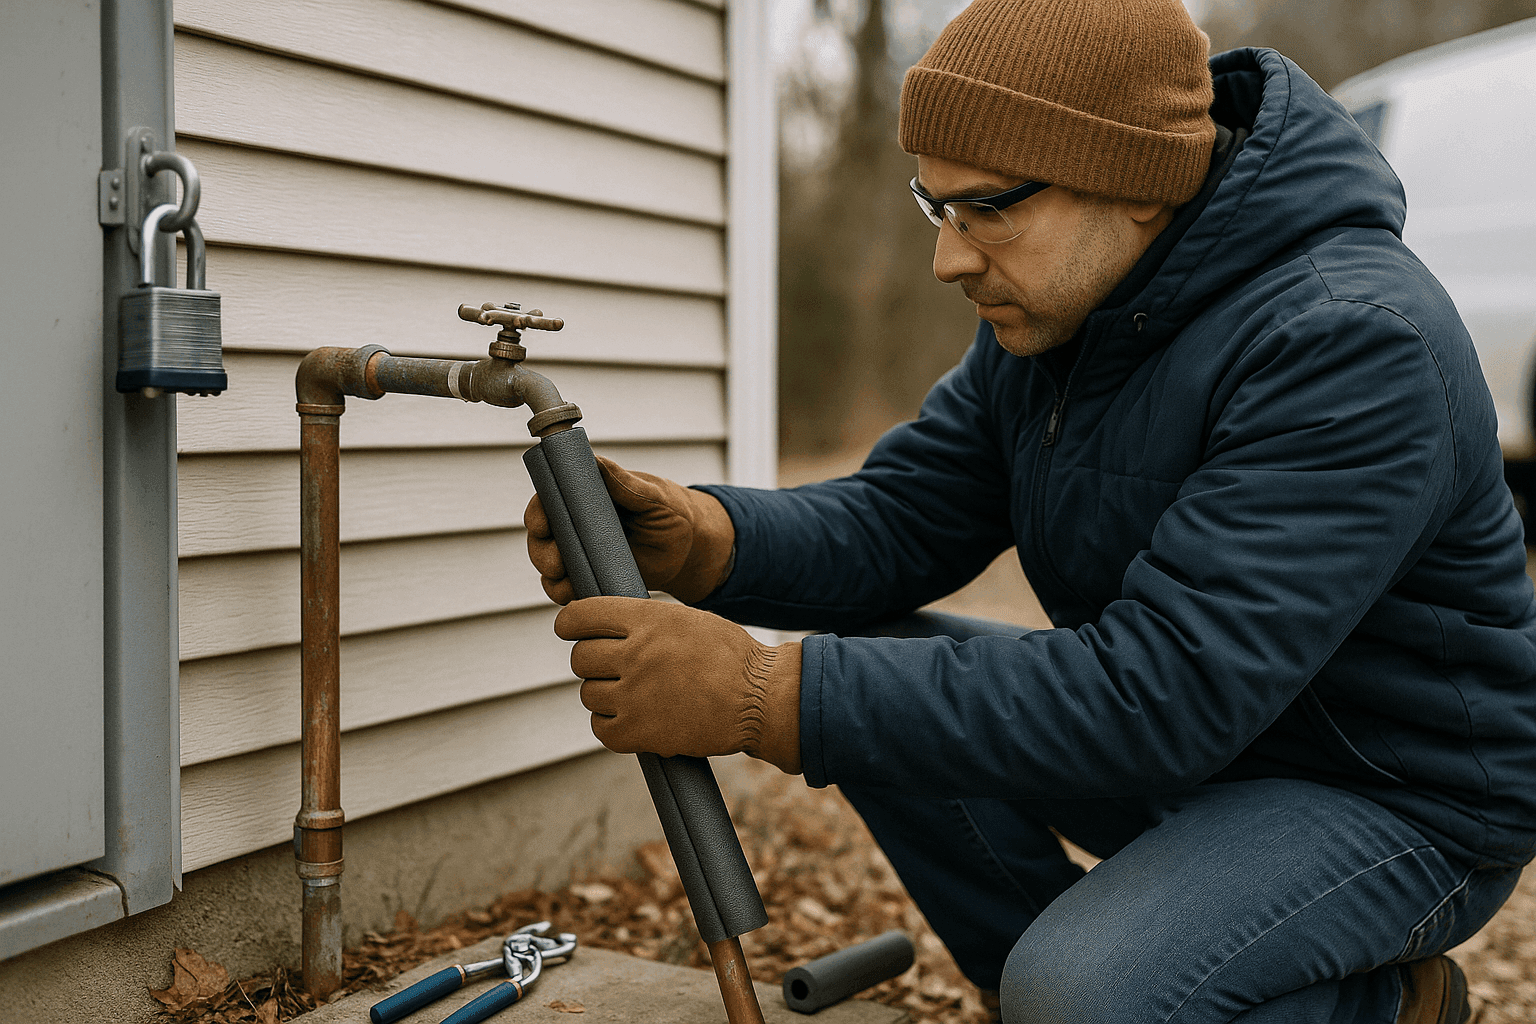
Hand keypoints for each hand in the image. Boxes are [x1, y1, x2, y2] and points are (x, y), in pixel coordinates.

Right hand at [525, 457, 735, 604]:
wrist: (689, 549)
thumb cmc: (673, 512)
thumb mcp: (653, 495)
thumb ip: (626, 483)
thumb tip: (597, 462)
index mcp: (588, 495)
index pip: (551, 498)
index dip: (538, 511)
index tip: (539, 525)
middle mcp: (577, 522)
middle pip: (543, 535)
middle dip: (541, 550)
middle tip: (556, 563)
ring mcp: (582, 551)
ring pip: (550, 563)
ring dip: (550, 574)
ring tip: (564, 582)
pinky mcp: (591, 575)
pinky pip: (567, 586)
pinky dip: (564, 592)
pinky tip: (572, 595)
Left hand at [555, 597, 801, 773]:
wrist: (759, 699)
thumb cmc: (729, 656)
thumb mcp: (688, 619)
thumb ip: (644, 620)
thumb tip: (602, 625)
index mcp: (647, 619)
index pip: (580, 616)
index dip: (570, 624)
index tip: (570, 630)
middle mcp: (636, 654)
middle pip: (580, 658)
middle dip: (592, 663)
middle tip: (613, 668)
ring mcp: (635, 695)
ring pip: (589, 694)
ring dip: (604, 694)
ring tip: (633, 695)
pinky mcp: (640, 733)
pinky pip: (601, 727)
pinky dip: (612, 725)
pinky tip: (633, 718)